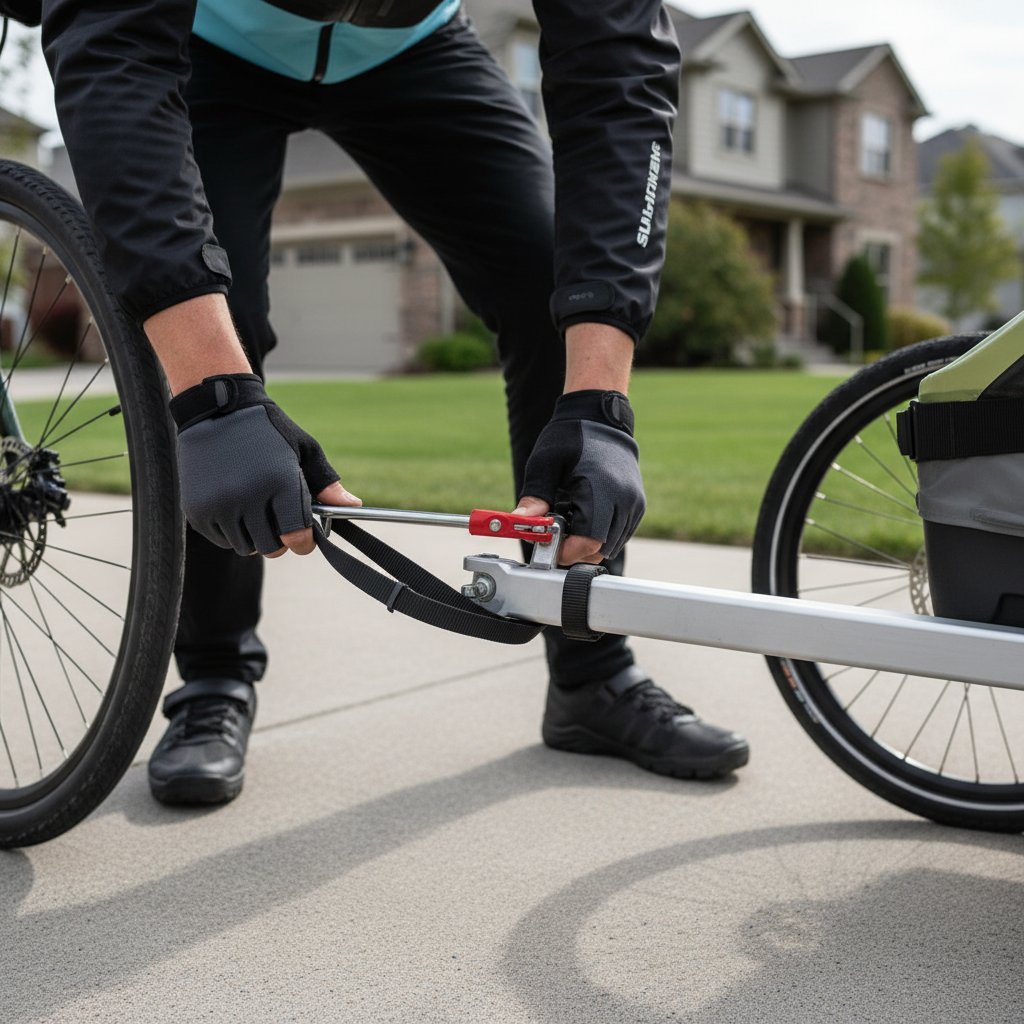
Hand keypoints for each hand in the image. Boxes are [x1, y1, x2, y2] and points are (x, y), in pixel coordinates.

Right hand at [171, 374, 358, 556]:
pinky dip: (231, 531)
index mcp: (280, 482)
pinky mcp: (197, 510)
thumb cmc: (268, 431)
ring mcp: (219, 505)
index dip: (304, 543)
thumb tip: (354, 506)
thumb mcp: (304, 450)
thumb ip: (327, 484)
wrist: (217, 409)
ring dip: (256, 536)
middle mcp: (248, 497)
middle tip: (280, 523)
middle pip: (271, 548)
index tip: (304, 538)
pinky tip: (235, 506)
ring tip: (256, 511)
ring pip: (246, 546)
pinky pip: (222, 540)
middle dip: (281, 541)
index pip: (296, 537)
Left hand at [516, 390, 645, 564]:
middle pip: (601, 549)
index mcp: (603, 490)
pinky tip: (585, 514)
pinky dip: (600, 534)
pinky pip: (619, 534)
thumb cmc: (571, 436)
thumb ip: (535, 495)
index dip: (568, 551)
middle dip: (576, 549)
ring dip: (588, 542)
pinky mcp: (637, 506)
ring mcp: (634, 504)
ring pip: (611, 545)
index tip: (550, 545)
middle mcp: (625, 500)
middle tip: (556, 533)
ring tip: (571, 518)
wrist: (600, 418)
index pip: (591, 541)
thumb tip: (520, 521)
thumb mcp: (545, 462)